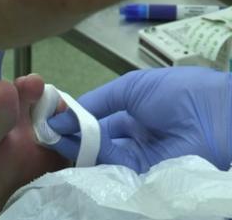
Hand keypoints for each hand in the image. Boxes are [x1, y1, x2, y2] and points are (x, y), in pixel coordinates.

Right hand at [48, 67, 231, 172]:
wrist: (214, 117)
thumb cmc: (176, 92)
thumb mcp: (132, 87)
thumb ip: (98, 100)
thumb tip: (64, 114)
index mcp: (136, 111)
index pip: (99, 117)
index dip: (77, 117)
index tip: (53, 116)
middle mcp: (134, 134)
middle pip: (97, 137)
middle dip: (72, 132)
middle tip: (47, 129)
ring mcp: (136, 155)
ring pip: (100, 152)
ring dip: (75, 144)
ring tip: (51, 136)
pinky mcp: (139, 173)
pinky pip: (110, 165)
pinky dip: (89, 155)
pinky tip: (69, 144)